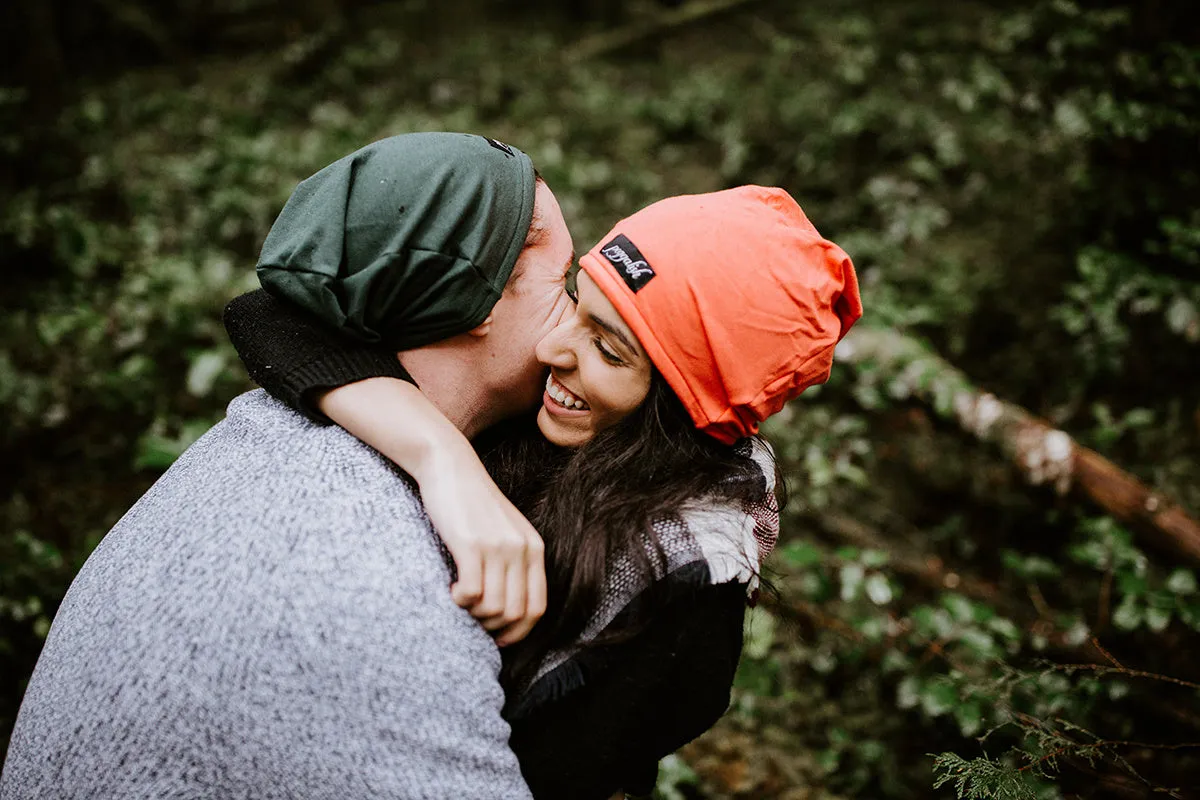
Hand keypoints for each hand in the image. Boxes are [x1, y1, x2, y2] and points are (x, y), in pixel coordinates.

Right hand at [318, 377, 546, 645]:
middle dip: (493, 627)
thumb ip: (513, 562)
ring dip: (474, 615)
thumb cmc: (471, 503)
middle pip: (517, 614)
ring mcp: (498, 546)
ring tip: (460, 600)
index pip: (538, 608)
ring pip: (495, 608)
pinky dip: (460, 601)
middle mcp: (521, 549)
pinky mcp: (471, 544)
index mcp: (534, 548)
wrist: (449, 465)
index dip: (518, 632)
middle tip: (471, 617)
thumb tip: (505, 609)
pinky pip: (472, 593)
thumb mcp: (504, 530)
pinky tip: (450, 589)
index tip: (496, 637)